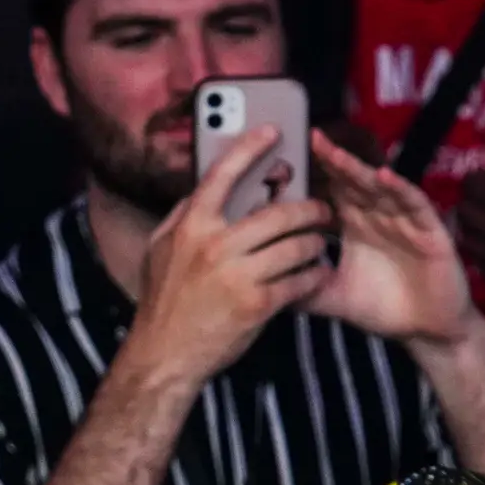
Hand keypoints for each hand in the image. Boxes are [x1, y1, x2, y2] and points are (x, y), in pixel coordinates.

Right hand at [123, 130, 336, 392]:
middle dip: (308, 209)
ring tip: (322, 242)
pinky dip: (314, 276)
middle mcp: (216, 244)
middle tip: (323, 209)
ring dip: (316, 243)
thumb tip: (203, 190)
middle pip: (277, 213)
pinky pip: (299, 282)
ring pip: (295, 247)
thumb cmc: (164, 300)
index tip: (273, 131)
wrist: (166, 353)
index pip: (223, 174)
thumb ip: (184, 217)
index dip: (250, 147)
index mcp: (193, 224)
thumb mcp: (161, 249)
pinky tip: (321, 274)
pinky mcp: (257, 304)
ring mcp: (238, 274)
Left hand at [307, 133, 484, 350]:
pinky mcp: (431, 232)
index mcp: (356, 225)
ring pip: (381, 188)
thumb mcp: (337, 299)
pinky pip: (415, 205)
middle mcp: (379, 216)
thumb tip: (265, 288)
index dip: (316, 173)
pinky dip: (402, 190)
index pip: (334, 191)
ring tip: (338, 156)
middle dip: (335, 161)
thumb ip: (305, 292)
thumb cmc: (384, 309)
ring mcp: (405, 221)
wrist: (426, 331)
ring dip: (360, 170)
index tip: (290, 159)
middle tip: (313, 140)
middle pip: (355, 181)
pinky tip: (385, 178)